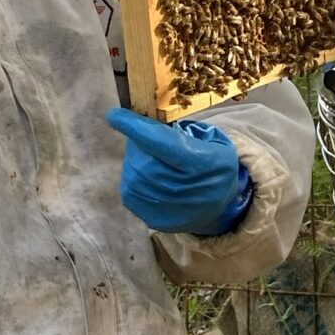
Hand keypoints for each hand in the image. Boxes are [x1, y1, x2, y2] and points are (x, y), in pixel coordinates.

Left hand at [106, 109, 253, 235]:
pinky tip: (148, 175)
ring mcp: (167, 209)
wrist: (219, 207)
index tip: (114, 115)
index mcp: (204, 163)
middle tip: (148, 139)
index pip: (163, 143)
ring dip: (136, 161)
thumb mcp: (213, 139)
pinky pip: (129, 191)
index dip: (137, 128)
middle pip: (143, 159)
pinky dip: (133, 178)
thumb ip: (181, 129)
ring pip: (132, 175)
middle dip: (138, 144)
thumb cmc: (213, 165)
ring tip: (152, 159)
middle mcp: (185, 190)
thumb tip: (145, 123)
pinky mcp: (153, 220)